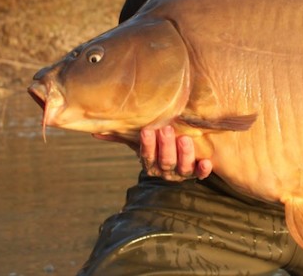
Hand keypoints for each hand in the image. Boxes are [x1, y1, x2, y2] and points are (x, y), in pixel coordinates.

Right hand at [93, 126, 212, 180]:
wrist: (181, 154)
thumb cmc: (157, 144)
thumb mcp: (140, 141)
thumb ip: (122, 136)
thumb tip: (95, 131)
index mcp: (151, 163)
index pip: (147, 156)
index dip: (147, 145)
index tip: (148, 130)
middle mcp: (165, 171)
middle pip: (165, 161)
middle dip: (165, 146)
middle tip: (167, 129)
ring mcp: (182, 173)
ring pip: (182, 167)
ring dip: (184, 155)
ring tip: (185, 139)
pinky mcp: (198, 172)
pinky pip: (200, 174)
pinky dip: (203, 170)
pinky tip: (207, 162)